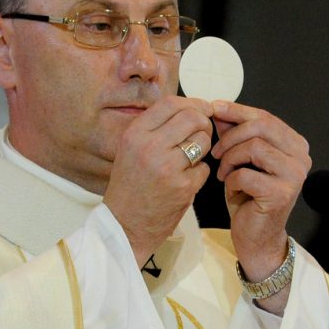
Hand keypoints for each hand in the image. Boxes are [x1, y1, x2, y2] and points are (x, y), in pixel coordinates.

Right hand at [104, 96, 213, 266]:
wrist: (124, 225)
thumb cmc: (129, 187)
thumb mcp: (130, 149)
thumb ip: (154, 128)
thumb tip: (189, 108)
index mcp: (134, 134)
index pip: (170, 103)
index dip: (192, 103)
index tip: (202, 108)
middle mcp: (150, 147)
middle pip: (192, 118)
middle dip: (203, 123)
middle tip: (202, 132)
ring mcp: (168, 167)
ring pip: (202, 141)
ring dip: (202, 147)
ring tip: (189, 159)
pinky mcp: (183, 187)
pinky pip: (204, 167)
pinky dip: (199, 172)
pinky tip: (185, 180)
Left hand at [210, 100, 309, 309]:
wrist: (256, 237)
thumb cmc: (248, 198)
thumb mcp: (240, 159)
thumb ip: (235, 134)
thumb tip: (219, 109)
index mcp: (295, 145)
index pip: (265, 117)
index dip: (237, 111)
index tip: (214, 107)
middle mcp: (301, 157)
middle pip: (262, 126)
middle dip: (231, 135)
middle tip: (215, 151)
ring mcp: (295, 175)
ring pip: (254, 147)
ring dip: (230, 158)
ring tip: (223, 172)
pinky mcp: (281, 193)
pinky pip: (246, 173)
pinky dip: (232, 179)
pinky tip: (232, 188)